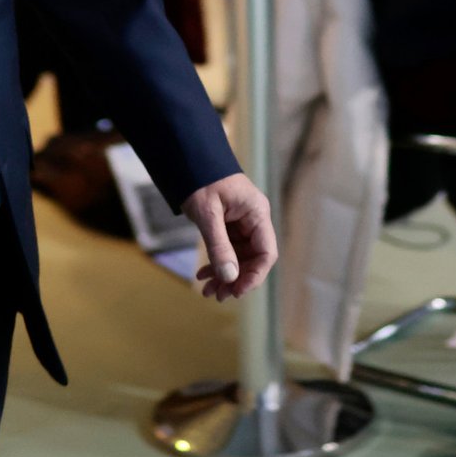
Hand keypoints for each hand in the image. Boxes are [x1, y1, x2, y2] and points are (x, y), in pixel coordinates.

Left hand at [182, 173, 277, 301]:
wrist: (189, 160)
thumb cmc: (201, 180)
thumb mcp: (208, 215)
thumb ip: (219, 246)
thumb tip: (229, 278)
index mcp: (257, 214)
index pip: (266, 253)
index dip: (254, 276)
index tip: (236, 292)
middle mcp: (254, 221)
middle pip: (253, 260)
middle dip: (235, 280)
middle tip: (217, 296)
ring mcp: (242, 225)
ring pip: (239, 259)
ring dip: (224, 276)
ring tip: (207, 291)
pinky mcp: (230, 227)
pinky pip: (228, 252)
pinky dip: (216, 265)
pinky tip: (203, 275)